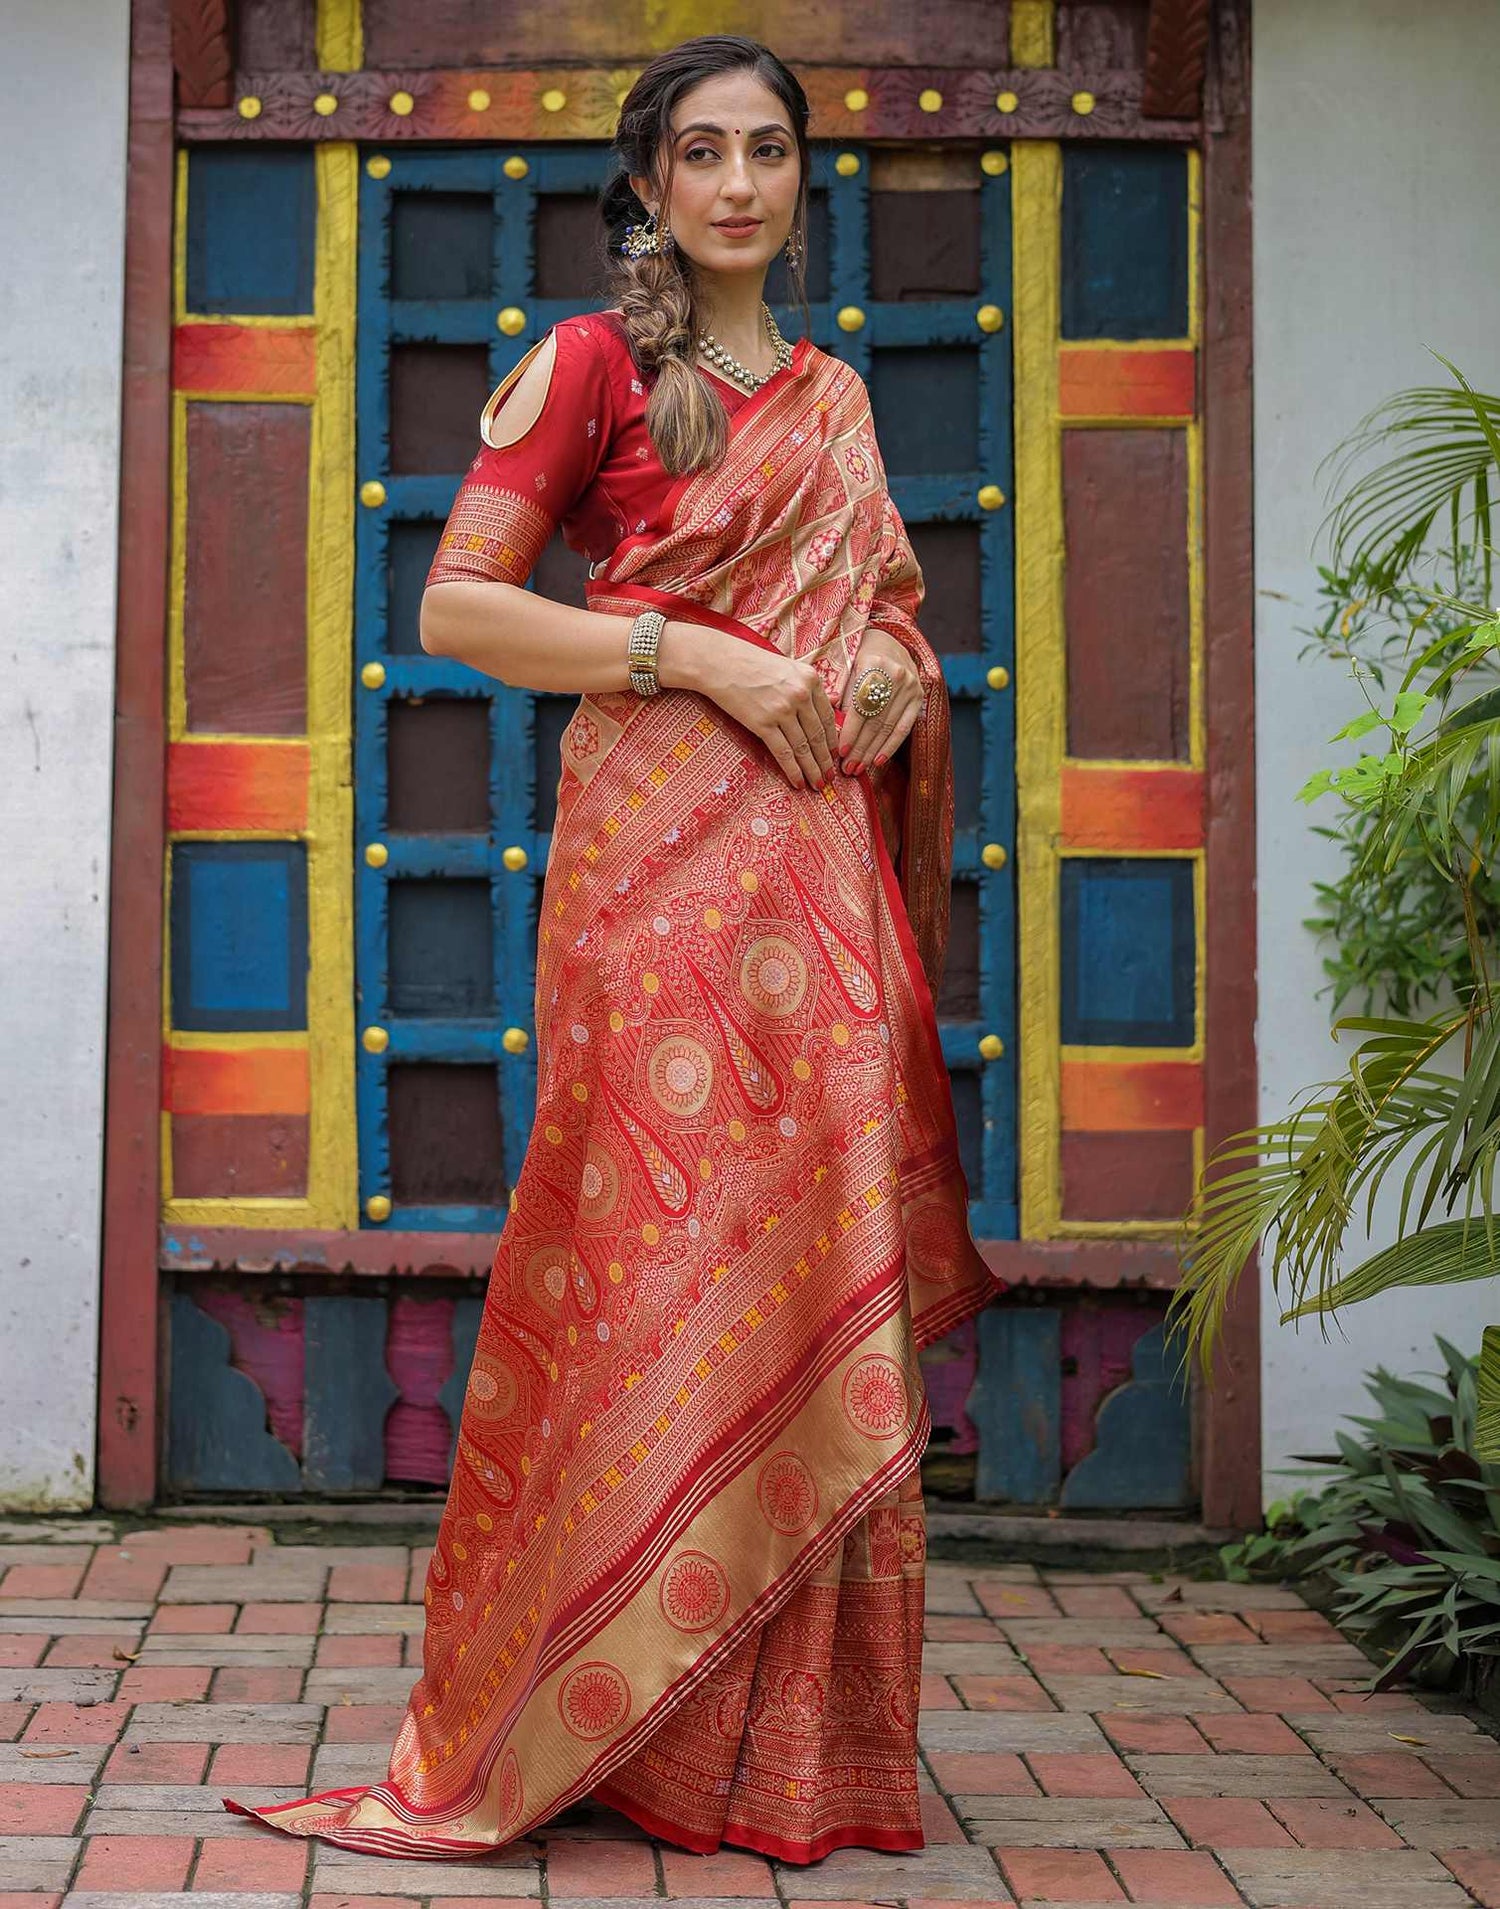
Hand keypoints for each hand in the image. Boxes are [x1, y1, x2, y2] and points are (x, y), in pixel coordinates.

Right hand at [659, 620, 838, 788]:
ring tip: (818, 785)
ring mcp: (782, 710)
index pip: (828, 717)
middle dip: (825, 760)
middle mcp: (800, 694)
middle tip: (830, 778)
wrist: (718, 662)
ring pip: (803, 747)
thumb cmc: (751, 663)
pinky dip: (792, 770)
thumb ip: (808, 686)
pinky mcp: (763, 723)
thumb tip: (834, 702)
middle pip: (818, 735)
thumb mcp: (788, 667)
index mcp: (810, 679)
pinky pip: (783, 752)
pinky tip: (798, 782)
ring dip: (812, 769)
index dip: (833, 741)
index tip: (836, 756)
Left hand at [837, 627, 922, 774]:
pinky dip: (890, 746)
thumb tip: (832, 728)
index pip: (860, 706)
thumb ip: (840, 694)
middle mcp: (896, 675)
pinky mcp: (919, 697)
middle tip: (847, 768)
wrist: (887, 640)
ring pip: (888, 727)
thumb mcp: (846, 666)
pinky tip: (878, 761)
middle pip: (875, 720)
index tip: (839, 752)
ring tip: (858, 768)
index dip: (850, 732)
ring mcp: (910, 687)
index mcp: (873, 664)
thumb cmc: (858, 656)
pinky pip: (904, 728)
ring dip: (872, 751)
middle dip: (860, 748)